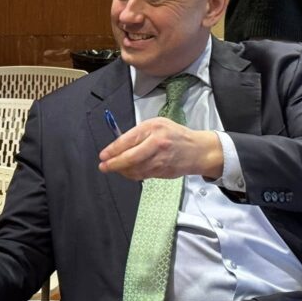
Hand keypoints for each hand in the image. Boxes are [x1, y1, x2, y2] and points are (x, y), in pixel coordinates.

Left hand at [99, 117, 223, 180]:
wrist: (198, 150)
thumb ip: (138, 133)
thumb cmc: (176, 136)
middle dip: (113, 164)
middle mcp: (157, 143)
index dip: (112, 150)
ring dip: (121, 171)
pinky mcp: (162, 171)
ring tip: (115, 168)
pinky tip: (127, 171)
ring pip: (134, 169)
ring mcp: (160, 159)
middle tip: (104, 166)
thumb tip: (117, 145)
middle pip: (129, 157)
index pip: (127, 140)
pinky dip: (132, 175)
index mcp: (153, 128)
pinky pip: (141, 175)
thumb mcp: (157, 125)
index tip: (103, 155)